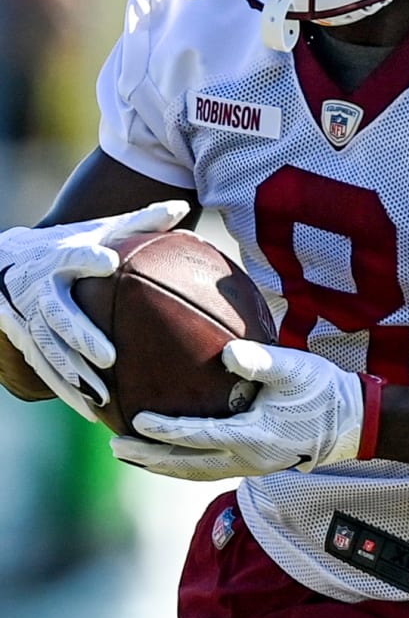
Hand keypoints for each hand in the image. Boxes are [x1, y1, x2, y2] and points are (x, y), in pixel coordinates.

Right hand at [0, 201, 191, 420]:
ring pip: (48, 350)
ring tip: (102, 395)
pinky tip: (91, 410)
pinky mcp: (23, 339)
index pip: (74, 255)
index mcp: (61, 257)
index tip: (108, 261)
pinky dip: (65, 389)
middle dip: (81, 336)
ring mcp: (28, 317)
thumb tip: (182, 207)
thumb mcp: (100, 230)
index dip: (87, 257)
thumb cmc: (69, 244)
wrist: (8, 259)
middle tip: (109, 356)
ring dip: (72, 375)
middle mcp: (40, 288)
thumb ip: (140, 222)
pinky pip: (43, 368)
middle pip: (59, 315)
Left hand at [110, 339, 374, 479]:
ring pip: (195, 473)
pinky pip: (209, 470)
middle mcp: (247, 459)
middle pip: (186, 464)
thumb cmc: (324, 391)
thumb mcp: (296, 369)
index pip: (197, 436)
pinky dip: (183, 465)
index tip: (135, 420)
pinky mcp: (256, 464)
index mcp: (253, 437)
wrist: (354, 421)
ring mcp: (251, 466)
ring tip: (133, 456)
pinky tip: (172, 456)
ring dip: (161, 466)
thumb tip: (225, 352)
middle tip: (116, 447)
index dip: (165, 430)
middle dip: (149, 457)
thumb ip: (261, 361)